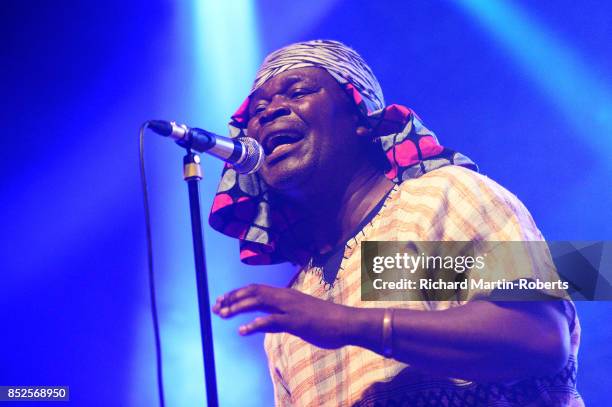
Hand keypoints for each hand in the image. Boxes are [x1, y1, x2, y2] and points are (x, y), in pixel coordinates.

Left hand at [212, 284, 351, 348]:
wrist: (347, 322)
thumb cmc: (325, 320)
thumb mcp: (301, 315)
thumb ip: (283, 316)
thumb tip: (269, 322)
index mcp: (286, 295)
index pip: (256, 289)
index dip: (237, 294)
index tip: (222, 300)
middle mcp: (285, 297)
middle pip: (253, 292)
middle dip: (232, 298)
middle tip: (215, 307)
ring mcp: (290, 308)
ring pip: (258, 302)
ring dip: (238, 307)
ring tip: (222, 314)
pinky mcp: (296, 321)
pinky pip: (272, 320)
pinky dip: (255, 324)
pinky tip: (242, 331)